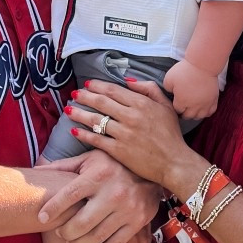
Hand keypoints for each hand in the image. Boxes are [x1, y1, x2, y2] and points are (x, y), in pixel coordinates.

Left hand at [37, 149, 159, 242]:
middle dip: (66, 232)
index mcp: (98, 175)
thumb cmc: (113, 166)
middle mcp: (113, 192)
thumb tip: (37, 168)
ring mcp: (127, 209)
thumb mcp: (91, 160)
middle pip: (82, 222)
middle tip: (60, 234)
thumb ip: (65, 166)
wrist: (151, 172)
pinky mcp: (137, 222)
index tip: (42, 217)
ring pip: (96, 236)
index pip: (69, 194)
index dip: (53, 208)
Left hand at [66, 76, 201, 191]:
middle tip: (74, 94)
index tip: (87, 84)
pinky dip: (84, 134)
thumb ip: (148, 88)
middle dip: (84, 96)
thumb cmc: (171, 134)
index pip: (113, 90)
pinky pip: (96, 139)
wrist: (174, 162)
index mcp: (141, 103)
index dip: (97, 85)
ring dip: (79, 113)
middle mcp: (131, 116)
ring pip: (96, 119)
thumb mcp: (166, 106)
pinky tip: (74, 131)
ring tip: (68, 109)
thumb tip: (127, 80)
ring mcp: (123, 134)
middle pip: (101, 102)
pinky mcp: (118, 150)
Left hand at [163, 57, 219, 120]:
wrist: (202, 65)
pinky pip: (211, 111)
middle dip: (184, 113)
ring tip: (192, 110)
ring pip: (199, 116)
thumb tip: (169, 92)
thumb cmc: (185, 70)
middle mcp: (194, 106)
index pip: (177, 110)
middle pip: (188, 116)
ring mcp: (205, 104)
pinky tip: (203, 108)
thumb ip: (167, 87)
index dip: (176, 107)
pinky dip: (206, 112)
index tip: (176, 103)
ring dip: (195, 114)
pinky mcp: (213, 100)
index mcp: (182, 101)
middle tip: (183, 108)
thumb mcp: (169, 78)